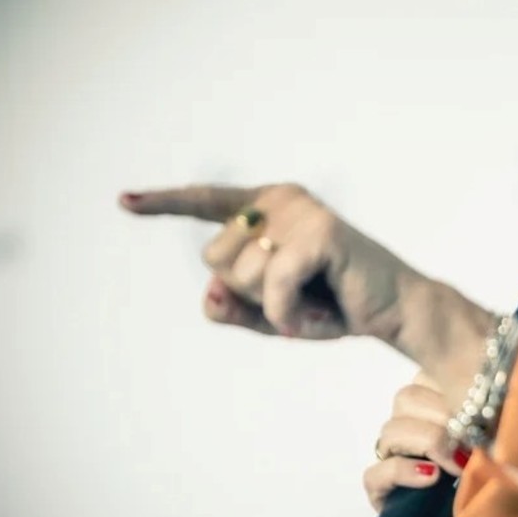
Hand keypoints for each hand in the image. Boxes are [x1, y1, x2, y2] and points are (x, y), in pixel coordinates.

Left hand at [120, 184, 414, 340]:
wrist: (394, 312)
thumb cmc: (333, 305)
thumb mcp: (270, 312)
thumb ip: (233, 306)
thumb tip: (209, 295)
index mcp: (268, 209)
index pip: (207, 203)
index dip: (163, 203)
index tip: (123, 201)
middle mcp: (281, 201)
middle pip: (215, 257)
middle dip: (247, 292)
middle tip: (297, 297)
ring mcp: (300, 213)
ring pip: (239, 274)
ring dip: (271, 305)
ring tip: (312, 302)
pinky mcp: (319, 233)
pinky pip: (272, 285)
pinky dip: (286, 312)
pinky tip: (313, 316)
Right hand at [366, 380, 508, 516]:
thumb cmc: (493, 513)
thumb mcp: (509, 468)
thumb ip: (505, 436)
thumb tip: (507, 406)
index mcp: (445, 419)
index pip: (432, 377)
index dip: (450, 379)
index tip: (481, 397)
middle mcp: (418, 437)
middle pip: (408, 397)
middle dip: (440, 409)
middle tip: (469, 432)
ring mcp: (398, 465)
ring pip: (392, 430)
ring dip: (428, 439)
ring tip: (456, 463)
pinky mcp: (384, 498)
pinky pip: (376, 473)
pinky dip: (402, 470)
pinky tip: (430, 478)